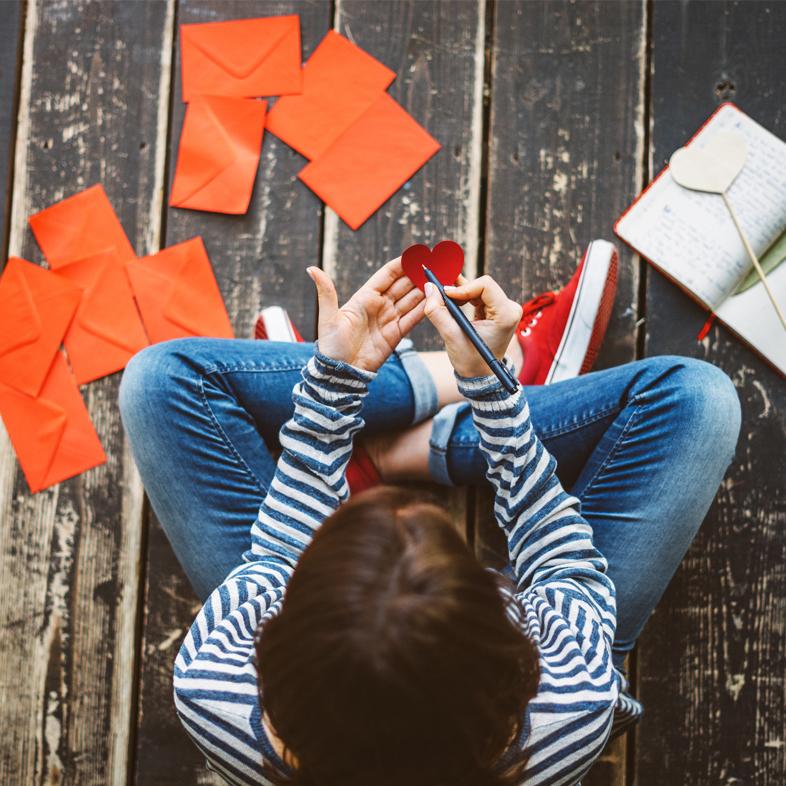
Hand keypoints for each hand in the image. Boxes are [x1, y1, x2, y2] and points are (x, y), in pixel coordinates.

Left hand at [307, 258, 425, 372]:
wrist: (341, 373)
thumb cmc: (331, 346)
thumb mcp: (328, 317)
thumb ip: (326, 292)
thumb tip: (311, 268)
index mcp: (364, 297)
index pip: (387, 275)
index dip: (401, 264)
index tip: (416, 254)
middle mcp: (379, 306)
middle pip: (403, 285)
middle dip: (418, 274)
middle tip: (435, 263)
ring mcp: (389, 320)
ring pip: (411, 300)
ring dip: (425, 289)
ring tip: (440, 278)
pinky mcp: (396, 335)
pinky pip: (413, 318)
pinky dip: (425, 308)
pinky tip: (436, 299)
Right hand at [424, 274, 521, 377]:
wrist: (480, 375)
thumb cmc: (470, 360)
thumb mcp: (451, 336)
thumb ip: (438, 312)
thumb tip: (429, 287)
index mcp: (506, 315)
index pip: (485, 286)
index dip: (463, 287)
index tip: (445, 294)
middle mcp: (509, 309)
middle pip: (481, 285)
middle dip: (459, 289)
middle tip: (440, 294)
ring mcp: (504, 309)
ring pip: (478, 289)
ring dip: (460, 293)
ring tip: (444, 301)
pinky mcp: (497, 310)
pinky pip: (479, 295)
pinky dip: (464, 297)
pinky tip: (452, 304)